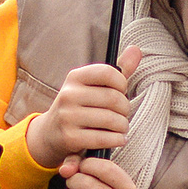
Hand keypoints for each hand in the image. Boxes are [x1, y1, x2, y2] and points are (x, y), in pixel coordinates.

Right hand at [27, 44, 142, 169]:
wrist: (51, 134)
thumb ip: (118, 70)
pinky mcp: (69, 138)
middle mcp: (68, 94)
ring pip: (111, 120)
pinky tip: (118, 139)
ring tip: (122, 128)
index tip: (121, 92)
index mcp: (75, 77)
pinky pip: (103, 139)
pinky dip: (116, 140)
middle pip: (113, 98)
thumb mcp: (94, 86)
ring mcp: (67, 116)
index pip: (107, 73)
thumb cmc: (81, 107)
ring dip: (123, 127)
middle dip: (125, 109)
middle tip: (123, 115)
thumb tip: (136, 49)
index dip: (122, 84)